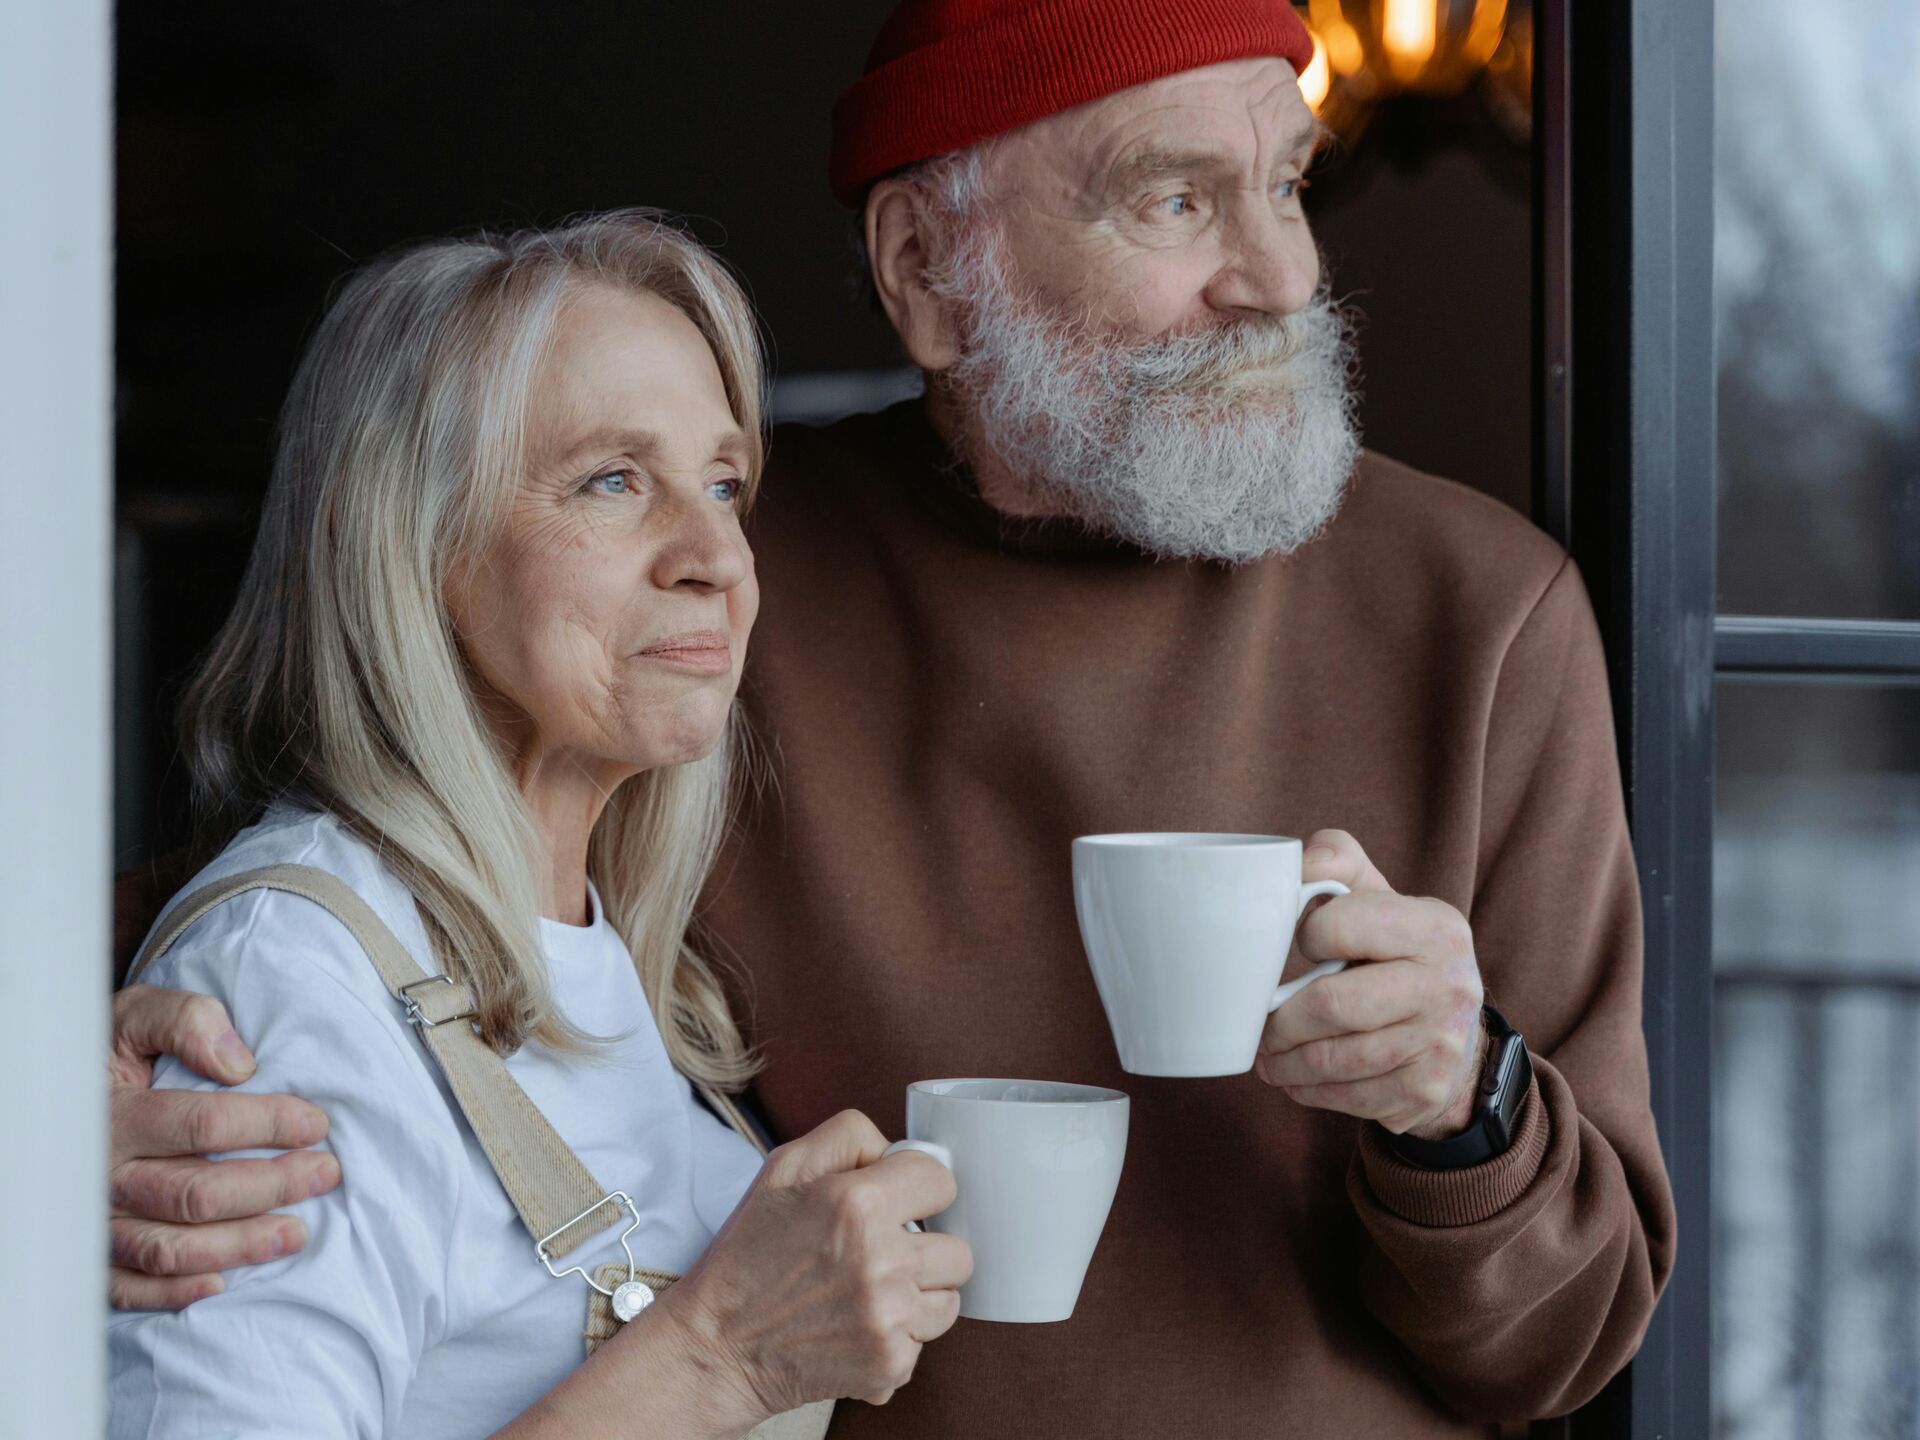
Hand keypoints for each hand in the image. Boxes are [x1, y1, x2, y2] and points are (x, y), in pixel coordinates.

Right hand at [109, 985, 340, 1309]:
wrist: (51, 1092)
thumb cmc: (112, 1056)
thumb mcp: (137, 1017)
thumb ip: (186, 1022)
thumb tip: (239, 1064)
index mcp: (116, 1114)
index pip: (201, 1124)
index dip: (267, 1124)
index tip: (316, 1124)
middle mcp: (102, 1174)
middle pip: (195, 1192)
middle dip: (271, 1185)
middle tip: (326, 1173)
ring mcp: (95, 1220)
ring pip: (169, 1248)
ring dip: (239, 1245)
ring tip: (297, 1233)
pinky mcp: (92, 1254)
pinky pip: (126, 1289)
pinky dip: (172, 1293)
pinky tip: (220, 1283)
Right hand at [654, 1109, 971, 1423]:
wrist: (719, 1346)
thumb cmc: (749, 1254)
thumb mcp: (782, 1169)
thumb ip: (848, 1136)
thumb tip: (897, 1149)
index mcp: (858, 1203)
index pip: (942, 1181)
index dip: (917, 1189)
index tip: (895, 1203)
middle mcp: (881, 1261)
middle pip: (958, 1249)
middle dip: (924, 1249)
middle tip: (880, 1254)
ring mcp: (889, 1318)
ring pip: (949, 1300)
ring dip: (918, 1297)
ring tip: (869, 1293)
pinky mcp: (890, 1364)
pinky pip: (924, 1343)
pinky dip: (897, 1338)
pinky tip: (857, 1328)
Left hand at [1255, 830, 1486, 1139]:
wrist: (1455, 1032)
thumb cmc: (1394, 953)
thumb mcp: (1379, 897)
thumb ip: (1336, 862)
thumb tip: (1290, 865)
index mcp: (1435, 926)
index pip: (1339, 926)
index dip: (1305, 936)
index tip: (1297, 945)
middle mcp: (1449, 985)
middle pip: (1331, 1005)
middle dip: (1279, 1020)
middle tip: (1260, 1024)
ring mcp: (1442, 1043)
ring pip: (1334, 1059)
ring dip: (1284, 1062)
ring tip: (1268, 1055)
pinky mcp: (1426, 1091)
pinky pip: (1349, 1097)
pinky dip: (1310, 1091)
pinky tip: (1297, 1079)